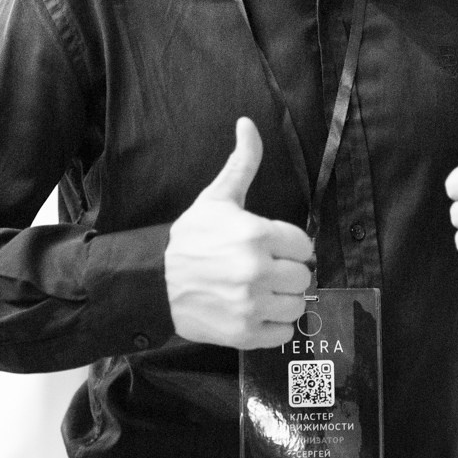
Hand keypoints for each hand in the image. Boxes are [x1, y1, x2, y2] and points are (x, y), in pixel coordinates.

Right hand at [165, 118, 314, 349]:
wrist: (152, 281)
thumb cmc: (190, 238)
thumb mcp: (217, 198)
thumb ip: (242, 163)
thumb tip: (248, 123)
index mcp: (256, 234)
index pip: (304, 246)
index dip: (289, 246)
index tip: (271, 248)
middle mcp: (256, 271)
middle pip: (303, 277)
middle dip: (286, 273)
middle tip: (264, 270)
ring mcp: (250, 305)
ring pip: (297, 306)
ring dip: (283, 300)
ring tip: (260, 291)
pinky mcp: (244, 333)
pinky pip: (283, 334)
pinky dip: (273, 326)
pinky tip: (253, 311)